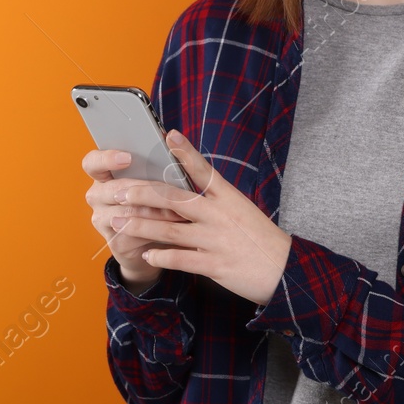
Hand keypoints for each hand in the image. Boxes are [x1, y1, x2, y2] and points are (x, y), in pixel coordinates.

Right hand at [83, 144, 189, 287]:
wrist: (155, 241)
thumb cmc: (156, 202)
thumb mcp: (154, 181)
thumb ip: (155, 166)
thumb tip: (174, 148)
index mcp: (103, 176)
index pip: (92, 163)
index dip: (107, 159)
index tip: (128, 158)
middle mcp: (97, 196)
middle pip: (116, 189)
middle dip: (147, 190)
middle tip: (171, 191)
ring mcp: (102, 220)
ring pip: (128, 213)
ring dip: (156, 212)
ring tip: (179, 211)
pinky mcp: (114, 241)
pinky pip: (135, 234)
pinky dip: (156, 230)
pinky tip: (172, 227)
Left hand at [114, 129, 293, 306]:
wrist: (284, 268)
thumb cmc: (260, 237)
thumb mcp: (242, 210)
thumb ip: (215, 201)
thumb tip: (184, 193)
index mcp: (229, 198)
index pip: (204, 170)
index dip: (186, 152)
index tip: (169, 135)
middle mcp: (220, 215)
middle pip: (175, 199)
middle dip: (144, 194)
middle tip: (120, 190)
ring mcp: (216, 240)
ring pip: (170, 230)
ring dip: (141, 226)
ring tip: (118, 223)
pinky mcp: (214, 265)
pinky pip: (180, 259)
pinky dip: (161, 256)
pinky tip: (147, 255)